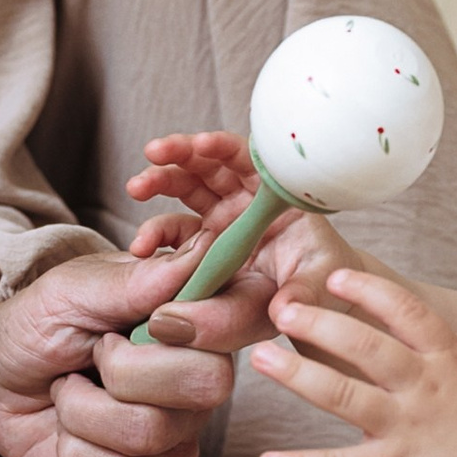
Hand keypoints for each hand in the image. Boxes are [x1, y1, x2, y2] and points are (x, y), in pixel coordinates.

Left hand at [0, 243, 249, 456]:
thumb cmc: (39, 325)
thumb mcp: (73, 289)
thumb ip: (137, 280)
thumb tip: (204, 249)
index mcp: (195, 315)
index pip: (245, 317)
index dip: (211, 323)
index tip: (155, 321)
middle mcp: (201, 373)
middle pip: (207, 384)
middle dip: (125, 370)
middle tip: (95, 351)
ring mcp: (179, 429)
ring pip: (152, 433)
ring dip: (83, 409)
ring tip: (70, 388)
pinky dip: (77, 450)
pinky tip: (71, 429)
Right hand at [126, 133, 362, 343]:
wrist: (312, 306)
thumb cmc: (320, 287)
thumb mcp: (313, 289)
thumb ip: (298, 295)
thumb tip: (272, 312)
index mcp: (275, 196)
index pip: (248, 159)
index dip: (222, 147)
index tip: (201, 144)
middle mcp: (246, 201)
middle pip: (209, 163)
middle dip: (180, 153)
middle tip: (154, 153)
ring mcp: (222, 219)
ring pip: (187, 186)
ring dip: (159, 179)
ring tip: (136, 187)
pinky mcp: (203, 241)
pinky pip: (175, 228)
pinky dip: (156, 231)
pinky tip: (142, 246)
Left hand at [254, 262, 456, 456]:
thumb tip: (441, 333)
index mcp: (448, 359)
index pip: (404, 310)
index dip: (365, 290)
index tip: (333, 278)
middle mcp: (423, 386)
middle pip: (363, 344)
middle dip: (318, 322)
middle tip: (281, 309)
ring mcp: (406, 427)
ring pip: (342, 394)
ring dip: (297, 375)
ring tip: (260, 359)